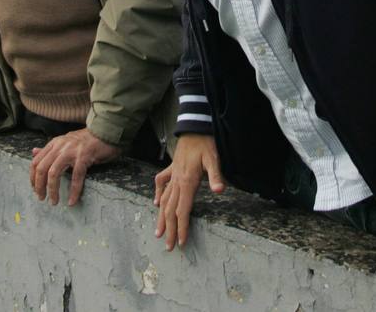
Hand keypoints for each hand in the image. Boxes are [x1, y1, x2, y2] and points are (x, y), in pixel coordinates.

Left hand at [29, 128, 121, 206]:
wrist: (106, 132)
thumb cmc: (87, 140)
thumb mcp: (65, 142)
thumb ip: (50, 149)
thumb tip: (33, 152)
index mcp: (55, 143)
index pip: (36, 161)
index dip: (32, 178)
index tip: (35, 189)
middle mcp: (60, 146)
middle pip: (41, 168)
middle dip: (39, 186)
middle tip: (42, 198)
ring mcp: (72, 151)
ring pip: (54, 173)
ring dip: (52, 190)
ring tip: (54, 201)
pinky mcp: (84, 156)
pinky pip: (76, 176)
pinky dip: (73, 191)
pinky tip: (72, 201)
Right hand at [154, 134, 224, 250]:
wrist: (194, 128)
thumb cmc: (205, 144)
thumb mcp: (214, 159)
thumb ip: (216, 175)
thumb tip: (219, 191)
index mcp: (187, 182)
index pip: (182, 210)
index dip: (181, 227)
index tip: (180, 242)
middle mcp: (177, 181)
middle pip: (171, 210)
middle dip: (170, 229)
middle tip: (169, 247)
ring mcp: (172, 175)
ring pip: (164, 200)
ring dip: (162, 218)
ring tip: (158, 232)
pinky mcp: (171, 169)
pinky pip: (161, 184)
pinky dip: (158, 195)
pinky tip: (156, 204)